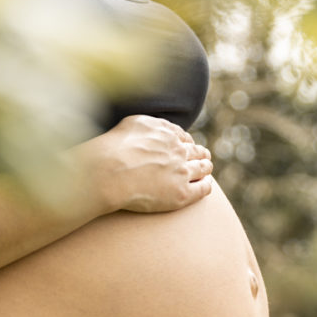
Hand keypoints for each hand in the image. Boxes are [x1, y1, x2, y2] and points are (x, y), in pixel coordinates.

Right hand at [81, 115, 213, 212]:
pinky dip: (206, 185)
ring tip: (205, 172)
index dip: (186, 143)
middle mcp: (178, 150)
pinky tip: (205, 185)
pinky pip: (203, 189)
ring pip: (203, 168)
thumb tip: (156, 128)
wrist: (110, 172)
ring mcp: (182, 172)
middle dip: (199, 154)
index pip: (184, 138)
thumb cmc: (113, 149)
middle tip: (202, 159)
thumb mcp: (133, 124)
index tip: (186, 148)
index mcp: (167, 133)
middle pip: (196, 151)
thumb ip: (149, 125)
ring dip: (205, 168)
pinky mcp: (182, 193)